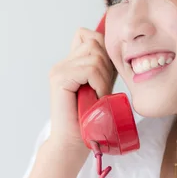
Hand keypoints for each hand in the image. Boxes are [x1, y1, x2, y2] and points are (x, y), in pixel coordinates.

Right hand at [47, 27, 117, 157]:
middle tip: (104, 88)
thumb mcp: (102, 84)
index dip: (103, 49)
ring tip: (100, 95)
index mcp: (70, 63)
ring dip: (104, 77)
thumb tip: (117, 46)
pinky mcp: (59, 78)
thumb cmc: (90, 118)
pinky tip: (96, 97)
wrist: (73, 142)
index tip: (107, 75)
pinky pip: (89, 69)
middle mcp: (62, 63)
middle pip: (94, 42)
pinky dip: (99, 83)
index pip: (88, 35)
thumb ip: (104, 66)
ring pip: (94, 56)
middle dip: (107, 64)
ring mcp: (59, 70)